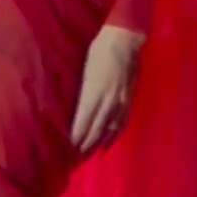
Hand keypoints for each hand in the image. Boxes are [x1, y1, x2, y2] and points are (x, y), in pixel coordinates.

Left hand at [70, 24, 145, 155]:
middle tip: (76, 157)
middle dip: (85, 144)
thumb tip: (73, 107)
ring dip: (99, 143)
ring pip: (109, 130)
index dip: (76, 137)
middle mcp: (107, 103)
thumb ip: (81, 92)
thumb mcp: (84, 70)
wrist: (124, 40)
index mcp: (93, 94)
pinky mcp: (128, 99)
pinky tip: (109, 141)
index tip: (68, 148)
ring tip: (90, 153)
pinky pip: (121, 122)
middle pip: (95, 130)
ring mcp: (120, 103)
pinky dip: (114, 134)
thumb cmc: (98, 50)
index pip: (82, 123)